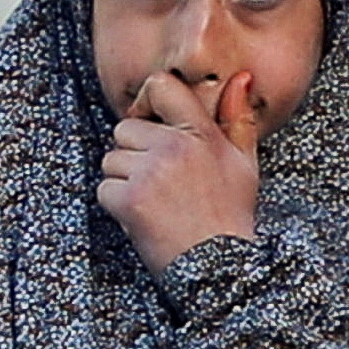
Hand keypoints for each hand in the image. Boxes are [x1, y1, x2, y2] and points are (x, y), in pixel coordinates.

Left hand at [96, 66, 262, 270]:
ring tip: (155, 204)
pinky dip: (118, 207)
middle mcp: (174, 147)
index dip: (147, 104)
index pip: (160, 86)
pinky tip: (144, 219)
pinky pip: (104, 189)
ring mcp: (150, 172)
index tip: (151, 125)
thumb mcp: (244, 165)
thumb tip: (239, 77)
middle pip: (125, 129)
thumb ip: (238, 118)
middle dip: (134, 154)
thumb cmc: (231, 217)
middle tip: (160, 184)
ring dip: (125, 182)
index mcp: (201, 133)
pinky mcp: (130, 199)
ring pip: (111, 160)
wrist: (222, 271)